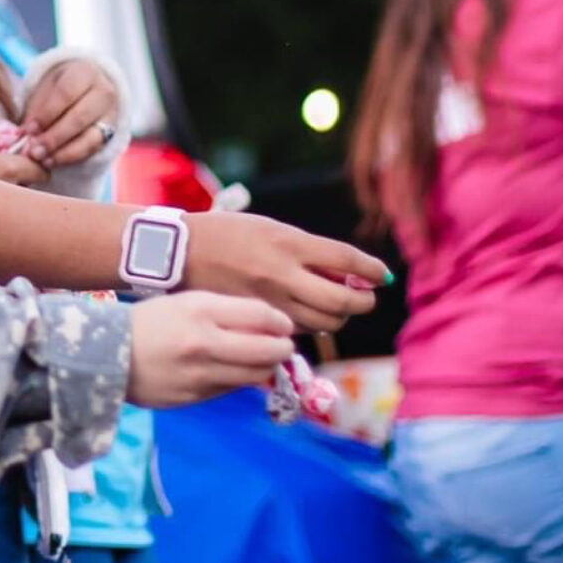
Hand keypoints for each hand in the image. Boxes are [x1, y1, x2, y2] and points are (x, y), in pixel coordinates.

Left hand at [18, 59, 120, 168]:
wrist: (88, 89)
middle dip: (53, 137)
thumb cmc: (61, 88)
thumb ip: (37, 108)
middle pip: (79, 118)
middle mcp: (103, 92)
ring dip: (62, 152)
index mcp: (84, 73)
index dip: (46, 114)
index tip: (28, 130)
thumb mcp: (47, 87)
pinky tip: (53, 160)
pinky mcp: (111, 133)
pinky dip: (71, 157)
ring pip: (89, 138)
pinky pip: (92, 149)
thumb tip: (26, 133)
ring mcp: (110, 114)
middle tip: (33, 150)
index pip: (65, 94)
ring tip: (42, 159)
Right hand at [126, 293, 296, 406]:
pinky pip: (230, 389)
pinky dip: (238, 380)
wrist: (106, 353)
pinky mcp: (193, 398)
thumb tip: (270, 325)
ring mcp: (199, 375)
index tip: (284, 325)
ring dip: (265, 368)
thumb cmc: (150, 321)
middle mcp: (204, 343)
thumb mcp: (188, 302)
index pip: (261, 315)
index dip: (280, 322)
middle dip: (282, 349)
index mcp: (202, 311)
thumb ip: (228, 311)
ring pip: (254, 376)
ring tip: (260, 360)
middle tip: (282, 346)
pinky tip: (229, 371)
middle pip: (266, 351)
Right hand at [184, 211, 386, 333]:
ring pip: (323, 322)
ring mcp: (270, 301)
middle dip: (361, 301)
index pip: (346, 260)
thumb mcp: (272, 229)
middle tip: (364, 297)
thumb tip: (347, 271)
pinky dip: (311, 326)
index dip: (371, 270)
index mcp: (289, 243)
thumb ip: (308, 250)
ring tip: (337, 307)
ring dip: (338, 316)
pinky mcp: (257, 320)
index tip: (381, 276)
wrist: (181, 253)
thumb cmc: (228, 233)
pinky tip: (307, 314)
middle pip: (341, 300)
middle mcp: (283, 274)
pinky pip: (297, 332)